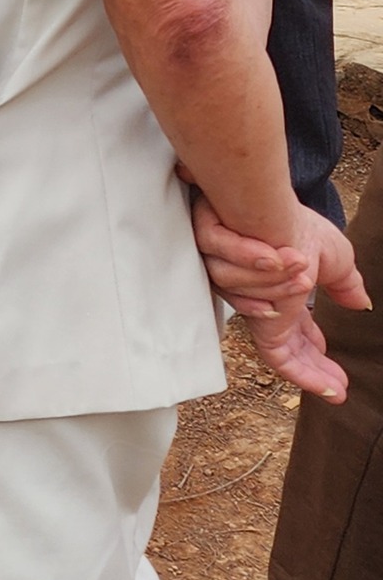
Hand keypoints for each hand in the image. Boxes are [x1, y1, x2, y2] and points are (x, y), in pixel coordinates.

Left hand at [189, 190, 368, 402]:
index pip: (296, 342)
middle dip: (309, 368)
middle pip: (279, 348)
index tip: (338, 387)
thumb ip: (343, 283)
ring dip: (279, 281)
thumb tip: (361, 304)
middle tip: (338, 386)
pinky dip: (253, 268)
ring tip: (297, 260)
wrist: (261, 192)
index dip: (314, 365)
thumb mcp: (331, 256)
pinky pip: (230, 284)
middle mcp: (258, 300)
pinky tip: (274, 257)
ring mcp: (236, 288)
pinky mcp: (218, 272)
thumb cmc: (291, 221)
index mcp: (282, 300)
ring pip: (258, 305)